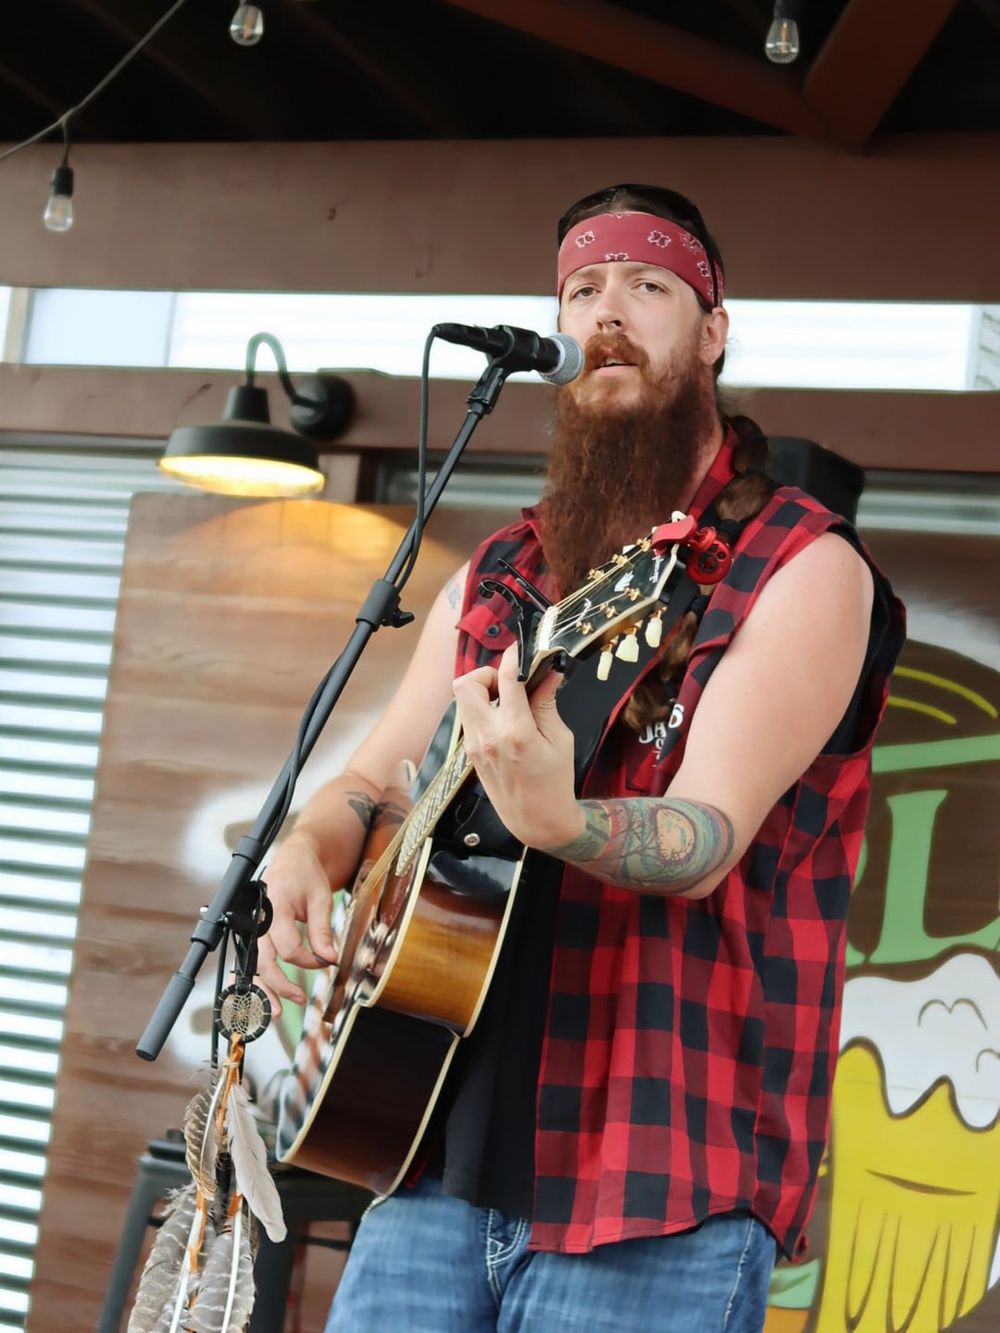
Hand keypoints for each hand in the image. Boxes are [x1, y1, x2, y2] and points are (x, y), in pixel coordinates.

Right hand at [256, 831, 339, 1016]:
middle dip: (279, 984)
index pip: (288, 947)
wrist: (293, 858)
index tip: (327, 960)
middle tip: (299, 999)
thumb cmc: (306, 874)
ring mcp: (251, 926)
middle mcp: (257, 919)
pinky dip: (253, 980)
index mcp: (273, 906)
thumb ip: (322, 929)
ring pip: (251, 965)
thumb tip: (330, 958)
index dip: (309, 960)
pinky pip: (248, 960)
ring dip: (262, 990)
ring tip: (274, 1013)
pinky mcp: (252, 933)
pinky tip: (257, 999)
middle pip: (262, 960)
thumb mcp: (321, 898)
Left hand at [453, 645, 584, 850]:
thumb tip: (548, 671)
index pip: (506, 678)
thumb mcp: (560, 739)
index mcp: (515, 732)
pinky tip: (505, 718)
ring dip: (483, 691)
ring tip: (509, 700)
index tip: (523, 650)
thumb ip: (547, 702)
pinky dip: (483, 708)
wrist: (537, 822)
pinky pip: (469, 717)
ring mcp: (473, 745)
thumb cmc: (555, 782)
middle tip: (509, 682)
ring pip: (463, 699)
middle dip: (487, 674)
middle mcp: (487, 736)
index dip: (514, 656)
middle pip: (465, 683)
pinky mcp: (470, 752)